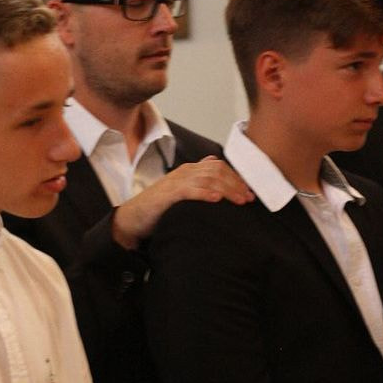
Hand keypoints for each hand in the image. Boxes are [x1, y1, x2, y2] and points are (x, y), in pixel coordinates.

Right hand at [112, 156, 253, 248]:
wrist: (132, 219)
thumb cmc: (158, 208)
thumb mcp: (181, 191)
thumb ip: (198, 179)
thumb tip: (214, 163)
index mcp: (189, 171)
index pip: (219, 167)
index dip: (236, 178)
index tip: (249, 192)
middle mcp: (184, 172)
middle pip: (217, 171)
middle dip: (236, 184)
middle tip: (248, 198)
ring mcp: (175, 182)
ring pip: (207, 179)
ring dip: (226, 189)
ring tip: (238, 200)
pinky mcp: (167, 194)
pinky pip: (189, 190)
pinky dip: (204, 193)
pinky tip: (216, 199)